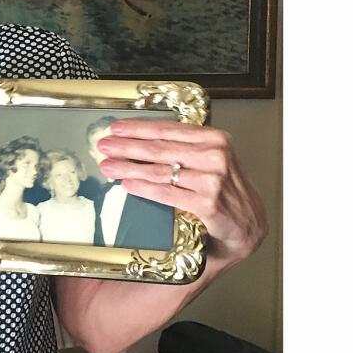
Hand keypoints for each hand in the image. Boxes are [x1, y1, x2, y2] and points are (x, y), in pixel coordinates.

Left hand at [96, 119, 266, 262]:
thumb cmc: (225, 191)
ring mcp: (213, 180)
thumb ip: (184, 149)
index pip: (169, 129)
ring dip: (129, 168)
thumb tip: (141, 142)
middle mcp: (215, 155)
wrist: (248, 225)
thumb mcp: (210, 161)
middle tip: (104, 146)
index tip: (116, 128)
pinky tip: (127, 184)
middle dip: (127, 147)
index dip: (139, 128)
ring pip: (160, 171)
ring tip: (108, 166)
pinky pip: (167, 193)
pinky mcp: (208, 203)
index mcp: (215, 139)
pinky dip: (144, 188)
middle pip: (160, 148)